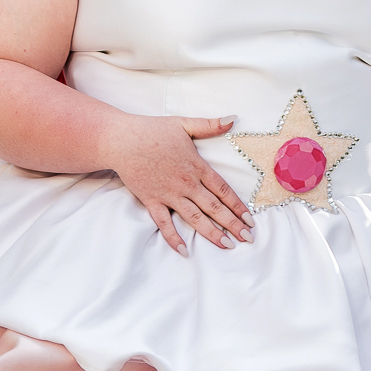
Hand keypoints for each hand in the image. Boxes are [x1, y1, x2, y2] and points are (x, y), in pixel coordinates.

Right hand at [105, 114, 255, 256]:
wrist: (121, 139)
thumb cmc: (152, 130)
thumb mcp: (184, 123)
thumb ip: (210, 125)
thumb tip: (234, 118)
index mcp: (197, 167)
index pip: (223, 190)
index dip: (238, 206)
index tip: (250, 219)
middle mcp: (186, 184)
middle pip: (214, 208)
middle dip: (233, 224)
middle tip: (248, 238)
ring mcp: (169, 194)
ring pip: (194, 218)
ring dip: (212, 233)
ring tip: (227, 245)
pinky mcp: (151, 201)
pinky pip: (164, 224)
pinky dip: (173, 238)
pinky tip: (184, 251)